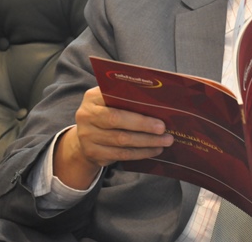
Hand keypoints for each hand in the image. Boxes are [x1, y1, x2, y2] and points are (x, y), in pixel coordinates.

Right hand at [53, 87, 173, 188]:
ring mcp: (87, 136)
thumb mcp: (111, 101)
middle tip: (163, 129)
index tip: (158, 111)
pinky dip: (140, 153)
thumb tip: (158, 102)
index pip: (114, 98)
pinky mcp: (93, 153)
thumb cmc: (108, 113)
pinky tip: (154, 150)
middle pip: (116, 120)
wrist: (87, 136)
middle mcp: (86, 115)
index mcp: (93, 97)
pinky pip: (121, 154)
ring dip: (146, 142)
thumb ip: (127, 98)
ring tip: (165, 141)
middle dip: (143, 125)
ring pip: (121, 140)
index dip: (135, 106)